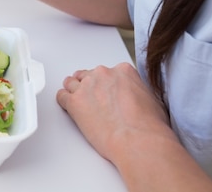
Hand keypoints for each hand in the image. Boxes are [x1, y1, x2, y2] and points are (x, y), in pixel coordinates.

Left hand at [56, 63, 171, 162]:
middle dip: (89, 87)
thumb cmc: (149, 125)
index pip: (107, 72)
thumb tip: (133, 97)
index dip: (106, 84)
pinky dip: (64, 101)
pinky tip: (67, 107)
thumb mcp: (151, 98)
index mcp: (123, 70)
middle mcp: (103, 74)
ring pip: (71, 83)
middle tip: (92, 100)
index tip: (105, 92)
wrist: (138, 140)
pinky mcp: (74, 102)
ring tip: (77, 101)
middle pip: (88, 75)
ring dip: (73, 91)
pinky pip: (61, 96)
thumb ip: (136, 90)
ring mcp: (86, 87)